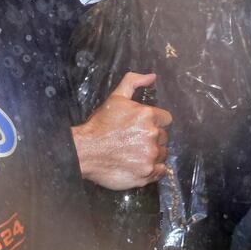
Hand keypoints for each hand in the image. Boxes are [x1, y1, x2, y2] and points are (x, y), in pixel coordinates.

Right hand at [70, 73, 171, 190]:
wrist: (85, 151)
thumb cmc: (99, 125)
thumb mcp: (115, 98)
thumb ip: (133, 82)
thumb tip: (152, 76)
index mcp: (148, 115)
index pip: (166, 119)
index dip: (155, 122)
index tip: (143, 127)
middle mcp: (152, 135)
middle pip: (164, 137)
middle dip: (153, 138)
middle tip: (135, 140)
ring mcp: (150, 156)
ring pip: (163, 154)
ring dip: (153, 153)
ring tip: (135, 153)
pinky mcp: (147, 173)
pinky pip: (161, 171)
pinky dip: (153, 169)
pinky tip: (140, 165)